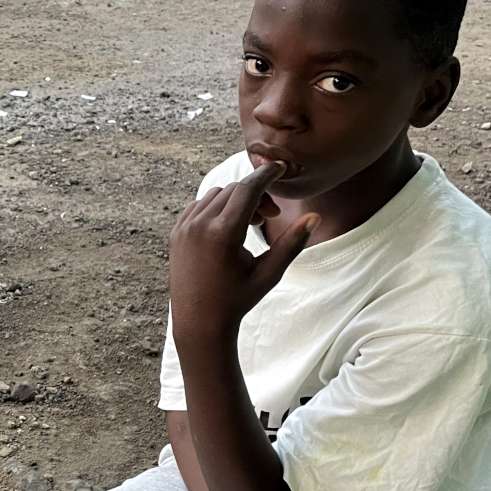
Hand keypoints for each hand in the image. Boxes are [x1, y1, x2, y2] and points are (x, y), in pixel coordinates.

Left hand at [169, 161, 317, 342]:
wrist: (199, 322)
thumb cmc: (238, 300)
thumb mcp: (269, 273)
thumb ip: (292, 243)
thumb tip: (314, 217)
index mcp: (223, 233)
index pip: (248, 188)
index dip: (266, 175)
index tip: (281, 168)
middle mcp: (199, 225)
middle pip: (233, 190)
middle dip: (255, 195)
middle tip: (270, 216)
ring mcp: (184, 228)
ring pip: (215, 195)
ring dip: (236, 200)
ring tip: (250, 224)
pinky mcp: (176, 233)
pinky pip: (198, 206)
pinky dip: (216, 207)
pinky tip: (229, 226)